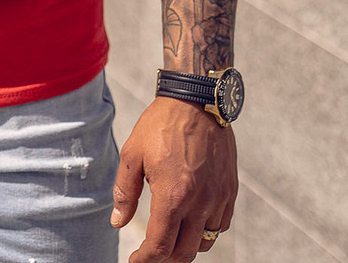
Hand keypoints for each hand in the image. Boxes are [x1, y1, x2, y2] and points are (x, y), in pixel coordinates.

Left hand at [111, 97, 236, 261]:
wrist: (197, 100)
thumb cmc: (161, 124)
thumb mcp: (133, 154)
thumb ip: (125, 192)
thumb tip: (118, 223)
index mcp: (173, 197)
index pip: (160, 248)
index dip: (145, 260)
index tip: (135, 261)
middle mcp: (200, 203)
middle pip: (183, 252)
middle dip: (164, 259)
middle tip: (149, 253)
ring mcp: (218, 198)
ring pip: (205, 243)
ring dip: (185, 246)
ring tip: (169, 238)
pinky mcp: (230, 190)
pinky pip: (220, 225)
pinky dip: (206, 231)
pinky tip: (191, 220)